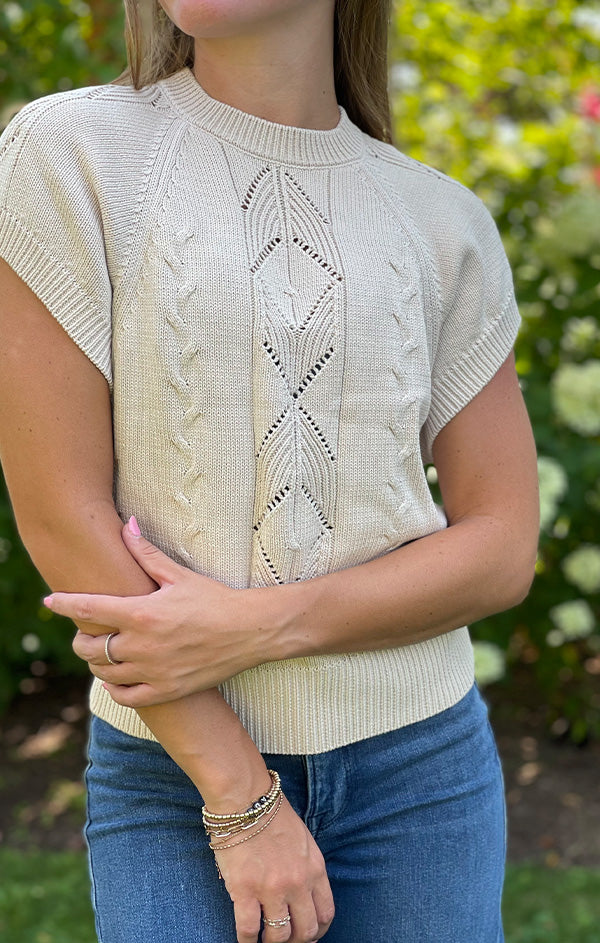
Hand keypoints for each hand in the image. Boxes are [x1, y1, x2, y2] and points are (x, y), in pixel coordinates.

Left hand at [43, 517, 279, 707]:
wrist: (249, 631)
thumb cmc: (214, 598)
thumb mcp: (178, 574)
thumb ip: (145, 553)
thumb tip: (126, 524)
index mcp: (142, 613)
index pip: (88, 608)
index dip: (64, 604)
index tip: (51, 601)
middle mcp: (142, 645)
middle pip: (89, 647)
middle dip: (81, 638)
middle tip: (87, 630)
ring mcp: (153, 671)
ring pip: (104, 672)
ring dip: (97, 662)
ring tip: (103, 651)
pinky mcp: (166, 690)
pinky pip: (125, 696)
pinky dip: (114, 687)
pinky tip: (117, 677)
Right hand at [213, 794, 334, 942]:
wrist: (246, 799)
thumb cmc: (272, 814)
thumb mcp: (304, 840)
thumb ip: (307, 867)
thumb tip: (304, 894)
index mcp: (315, 868)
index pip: (325, 913)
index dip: (318, 930)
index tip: (308, 935)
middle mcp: (298, 882)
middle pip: (306, 930)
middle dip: (297, 942)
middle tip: (286, 942)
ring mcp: (272, 888)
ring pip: (280, 935)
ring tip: (265, 942)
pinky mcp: (245, 890)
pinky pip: (249, 929)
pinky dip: (247, 941)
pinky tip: (245, 941)